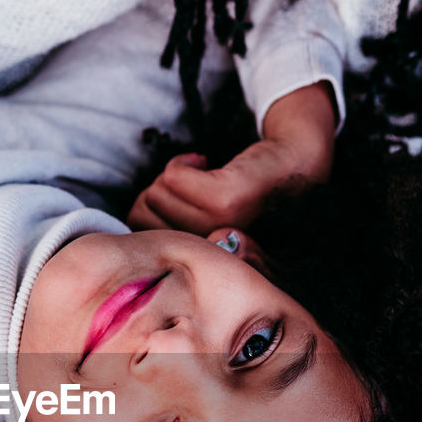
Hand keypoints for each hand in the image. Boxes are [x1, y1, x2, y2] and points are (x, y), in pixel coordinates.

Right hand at [128, 81, 336, 234]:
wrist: (295, 159)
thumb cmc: (245, 187)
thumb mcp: (203, 216)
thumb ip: (168, 224)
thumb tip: (127, 220)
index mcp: (204, 262)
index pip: (142, 241)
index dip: (147, 209)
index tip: (171, 199)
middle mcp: (212, 252)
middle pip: (142, 214)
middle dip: (157, 190)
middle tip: (189, 182)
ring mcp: (219, 228)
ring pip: (156, 194)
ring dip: (172, 175)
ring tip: (201, 172)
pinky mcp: (225, 202)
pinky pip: (172, 178)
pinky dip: (182, 163)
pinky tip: (203, 161)